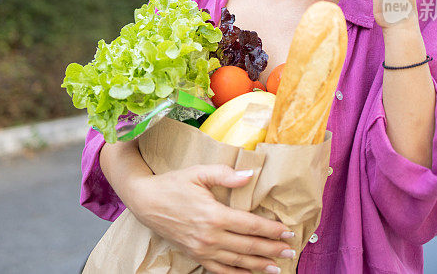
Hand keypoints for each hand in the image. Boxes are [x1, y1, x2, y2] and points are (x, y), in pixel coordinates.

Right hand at [126, 164, 294, 273]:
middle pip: (248, 246)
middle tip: (290, 251)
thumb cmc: (173, 184)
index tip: (287, 232)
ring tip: (277, 267)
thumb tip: (250, 175)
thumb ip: (225, 174)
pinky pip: (219, 270)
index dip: (271, 230)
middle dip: (272, 250)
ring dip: (259, 265)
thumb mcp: (198, 172)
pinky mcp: (195, 255)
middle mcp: (209, 236)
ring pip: (237, 262)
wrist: (146, 201)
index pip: (250, 225)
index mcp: (214, 214)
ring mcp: (202, 249)